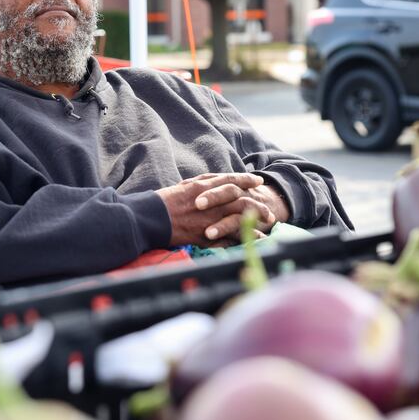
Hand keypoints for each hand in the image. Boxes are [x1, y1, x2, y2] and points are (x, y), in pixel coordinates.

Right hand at [155, 173, 274, 246]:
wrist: (149, 219)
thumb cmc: (164, 202)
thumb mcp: (184, 186)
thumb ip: (202, 184)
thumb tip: (216, 182)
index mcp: (203, 186)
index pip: (230, 180)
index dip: (246, 179)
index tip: (258, 180)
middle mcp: (209, 201)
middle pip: (241, 200)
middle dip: (258, 204)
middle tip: (268, 210)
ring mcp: (208, 218)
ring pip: (239, 218)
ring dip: (256, 221)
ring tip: (268, 224)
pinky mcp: (205, 235)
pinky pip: (230, 237)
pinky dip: (244, 238)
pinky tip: (255, 240)